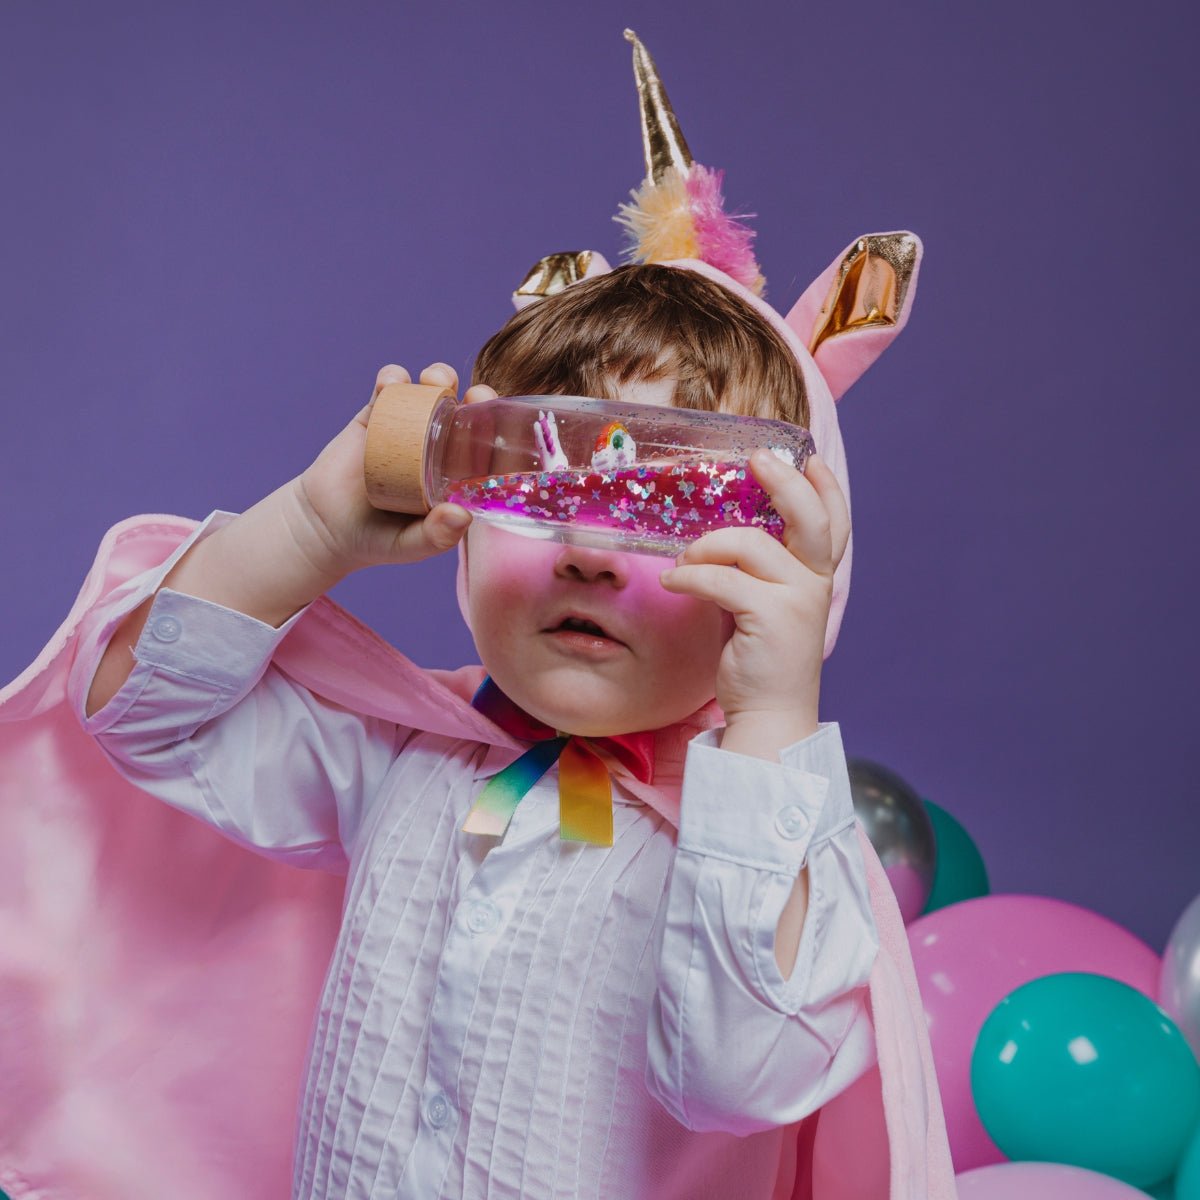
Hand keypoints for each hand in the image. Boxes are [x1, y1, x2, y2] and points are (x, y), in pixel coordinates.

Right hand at [293, 363, 497, 574]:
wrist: (325, 527)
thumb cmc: (378, 541)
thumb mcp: (410, 545)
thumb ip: (435, 536)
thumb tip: (463, 516)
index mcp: (456, 474)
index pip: (487, 448)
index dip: (499, 431)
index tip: (502, 424)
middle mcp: (437, 447)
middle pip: (465, 413)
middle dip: (475, 397)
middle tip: (473, 396)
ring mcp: (407, 428)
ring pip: (430, 393)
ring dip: (438, 377)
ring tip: (432, 381)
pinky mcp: (374, 416)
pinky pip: (388, 390)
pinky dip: (392, 379)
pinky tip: (391, 383)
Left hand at [658, 450, 849, 756]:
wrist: (769, 714)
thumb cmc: (760, 658)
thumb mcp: (768, 604)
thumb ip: (761, 569)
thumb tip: (721, 530)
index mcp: (817, 578)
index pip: (835, 523)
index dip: (825, 487)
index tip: (807, 457)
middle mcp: (815, 584)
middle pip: (810, 518)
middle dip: (784, 481)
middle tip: (755, 460)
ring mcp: (796, 600)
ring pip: (750, 544)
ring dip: (706, 546)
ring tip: (683, 561)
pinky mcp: (770, 618)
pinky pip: (720, 579)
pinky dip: (690, 576)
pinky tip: (674, 582)